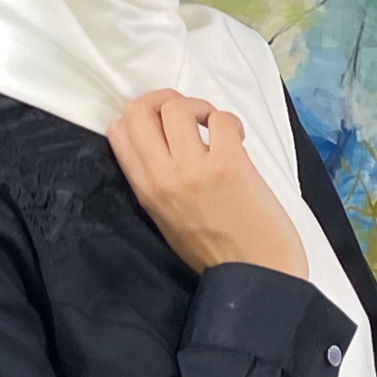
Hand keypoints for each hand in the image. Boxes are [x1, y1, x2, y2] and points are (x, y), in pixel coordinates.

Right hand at [106, 88, 308, 279]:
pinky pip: (220, 118)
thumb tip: (160, 138)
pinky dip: (228, 121)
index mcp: (146, 191)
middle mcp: (163, 177)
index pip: (118, 132)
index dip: (139, 117)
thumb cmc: (215, 252)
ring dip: (197, 107)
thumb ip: (156, 181)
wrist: (258, 277)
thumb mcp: (166, 218)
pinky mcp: (230, 165)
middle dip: (161, 100)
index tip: (160, 124)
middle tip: (184, 116)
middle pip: (138, 110)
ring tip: (211, 127)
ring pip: (176, 106)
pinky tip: (236, 139)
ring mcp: (195, 170)